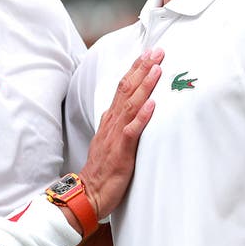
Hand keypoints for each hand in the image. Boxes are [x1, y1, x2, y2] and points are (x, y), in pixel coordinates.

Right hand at [79, 48, 162, 219]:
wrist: (87, 194)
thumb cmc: (102, 170)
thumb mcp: (110, 140)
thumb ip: (120, 123)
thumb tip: (134, 109)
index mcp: (110, 119)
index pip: (123, 88)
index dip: (135, 69)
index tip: (148, 54)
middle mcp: (112, 123)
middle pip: (127, 90)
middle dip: (142, 69)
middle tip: (157, 51)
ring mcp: (115, 136)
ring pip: (130, 105)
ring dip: (144, 85)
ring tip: (157, 69)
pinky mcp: (121, 152)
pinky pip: (131, 131)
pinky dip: (142, 117)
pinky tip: (151, 104)